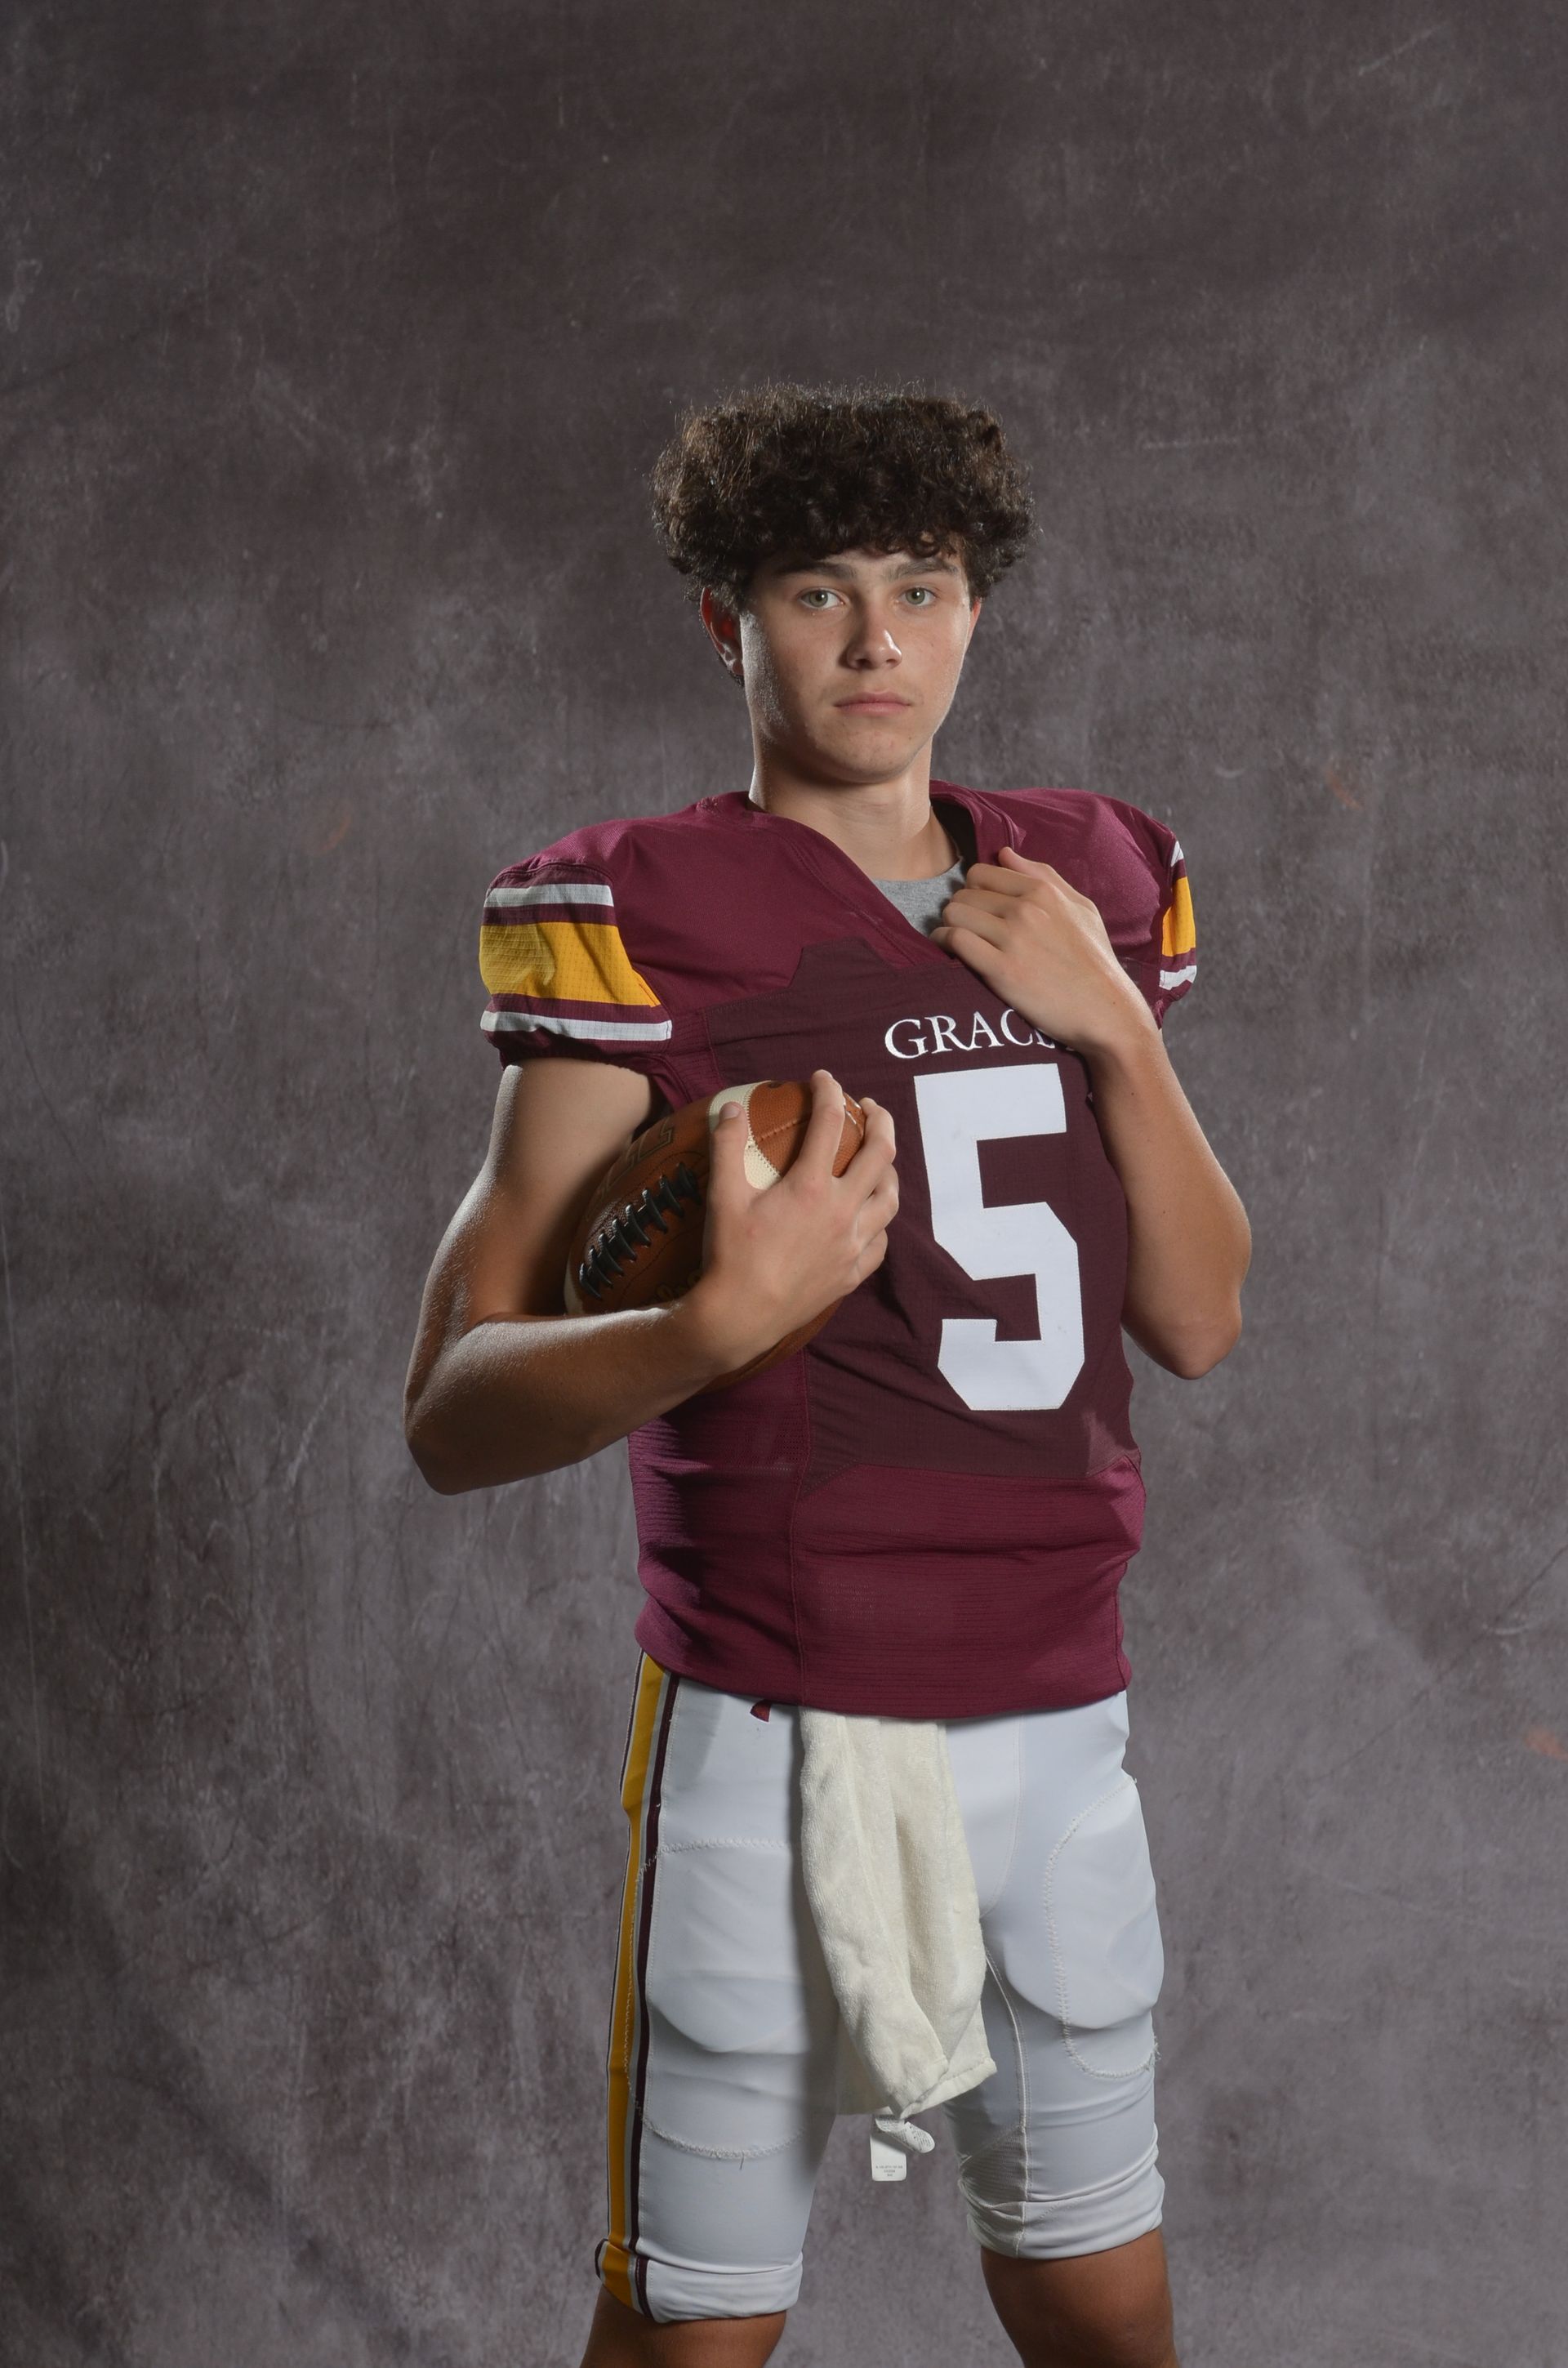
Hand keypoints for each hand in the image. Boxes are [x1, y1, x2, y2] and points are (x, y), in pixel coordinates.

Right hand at [685, 1070, 898, 1368]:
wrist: (740, 1317)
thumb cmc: (729, 1255)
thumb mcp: (721, 1196)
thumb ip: (726, 1146)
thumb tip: (730, 1107)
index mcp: (811, 1186)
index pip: (830, 1123)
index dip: (829, 1092)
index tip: (823, 1079)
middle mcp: (842, 1211)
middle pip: (881, 1153)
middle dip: (880, 1120)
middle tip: (869, 1107)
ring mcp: (852, 1244)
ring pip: (890, 1198)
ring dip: (889, 1170)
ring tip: (879, 1158)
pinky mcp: (852, 1273)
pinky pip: (881, 1241)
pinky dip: (880, 1221)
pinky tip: (870, 1216)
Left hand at [930, 845, 1153, 1054]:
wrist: (1104, 1009)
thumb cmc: (1094, 959)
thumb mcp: (1081, 908)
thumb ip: (1044, 876)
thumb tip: (1004, 853)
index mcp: (1043, 891)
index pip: (982, 873)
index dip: (975, 889)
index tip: (979, 907)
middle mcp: (1025, 909)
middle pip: (964, 893)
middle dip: (961, 908)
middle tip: (969, 927)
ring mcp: (1012, 939)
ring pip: (954, 913)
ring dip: (950, 925)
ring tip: (958, 938)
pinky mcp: (1000, 969)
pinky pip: (955, 940)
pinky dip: (945, 943)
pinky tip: (951, 951)